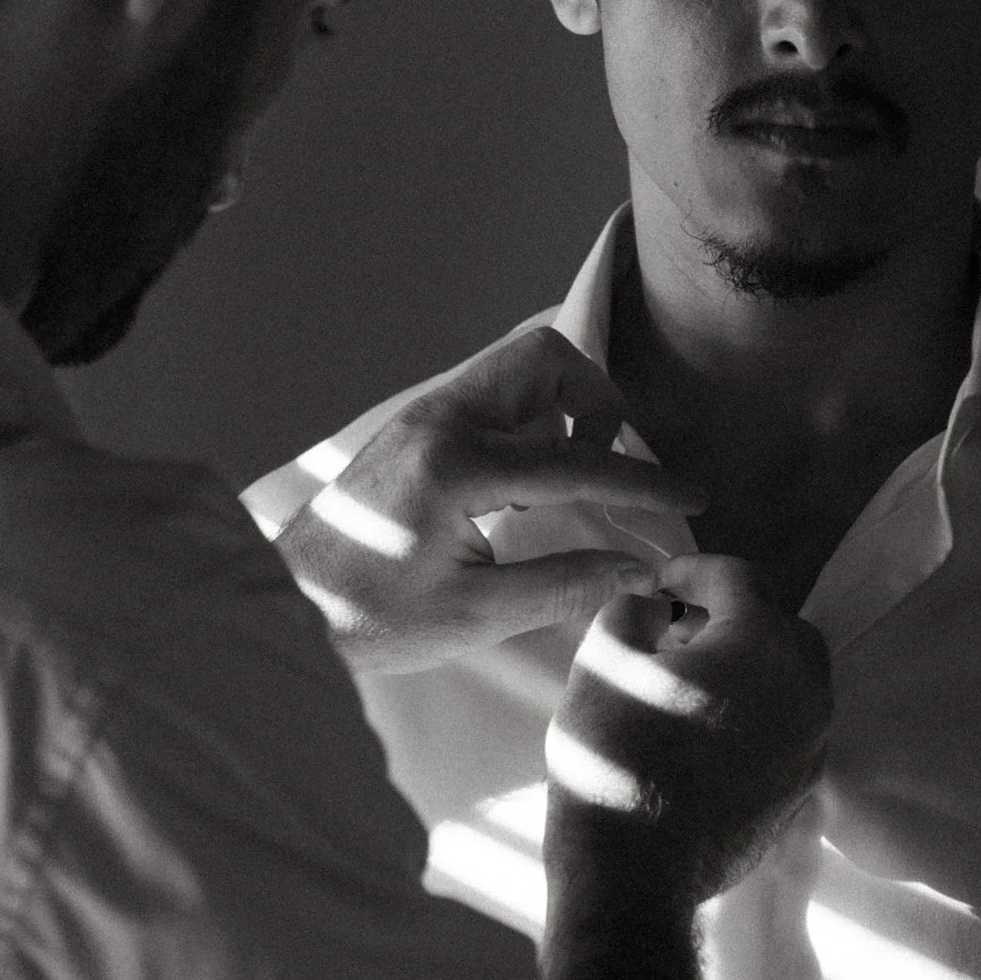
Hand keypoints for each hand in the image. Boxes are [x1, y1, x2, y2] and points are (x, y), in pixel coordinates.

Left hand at [265, 318, 701, 673]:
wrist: (288, 604)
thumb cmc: (371, 619)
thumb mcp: (476, 615)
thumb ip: (565, 584)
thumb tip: (642, 568)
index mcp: (456, 469)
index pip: (576, 459)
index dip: (644, 481)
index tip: (693, 496)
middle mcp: (439, 421)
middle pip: (546, 359)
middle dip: (598, 404)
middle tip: (608, 470)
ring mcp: (423, 415)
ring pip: (520, 367)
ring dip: (563, 407)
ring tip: (567, 480)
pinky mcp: (416, 425)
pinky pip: (494, 394)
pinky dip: (531, 421)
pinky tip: (526, 487)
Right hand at [541, 558, 829, 979]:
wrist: (636, 874)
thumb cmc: (614, 758)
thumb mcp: (602, 662)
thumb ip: (631, 611)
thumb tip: (655, 606)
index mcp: (763, 642)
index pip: (737, 577)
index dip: (692, 570)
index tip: (659, 586)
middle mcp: (807, 687)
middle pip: (779, 625)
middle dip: (732, 617)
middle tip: (676, 632)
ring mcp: (813, 742)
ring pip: (791, 679)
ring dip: (747, 667)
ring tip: (688, 684)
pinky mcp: (803, 786)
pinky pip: (789, 727)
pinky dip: (756, 714)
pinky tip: (705, 733)